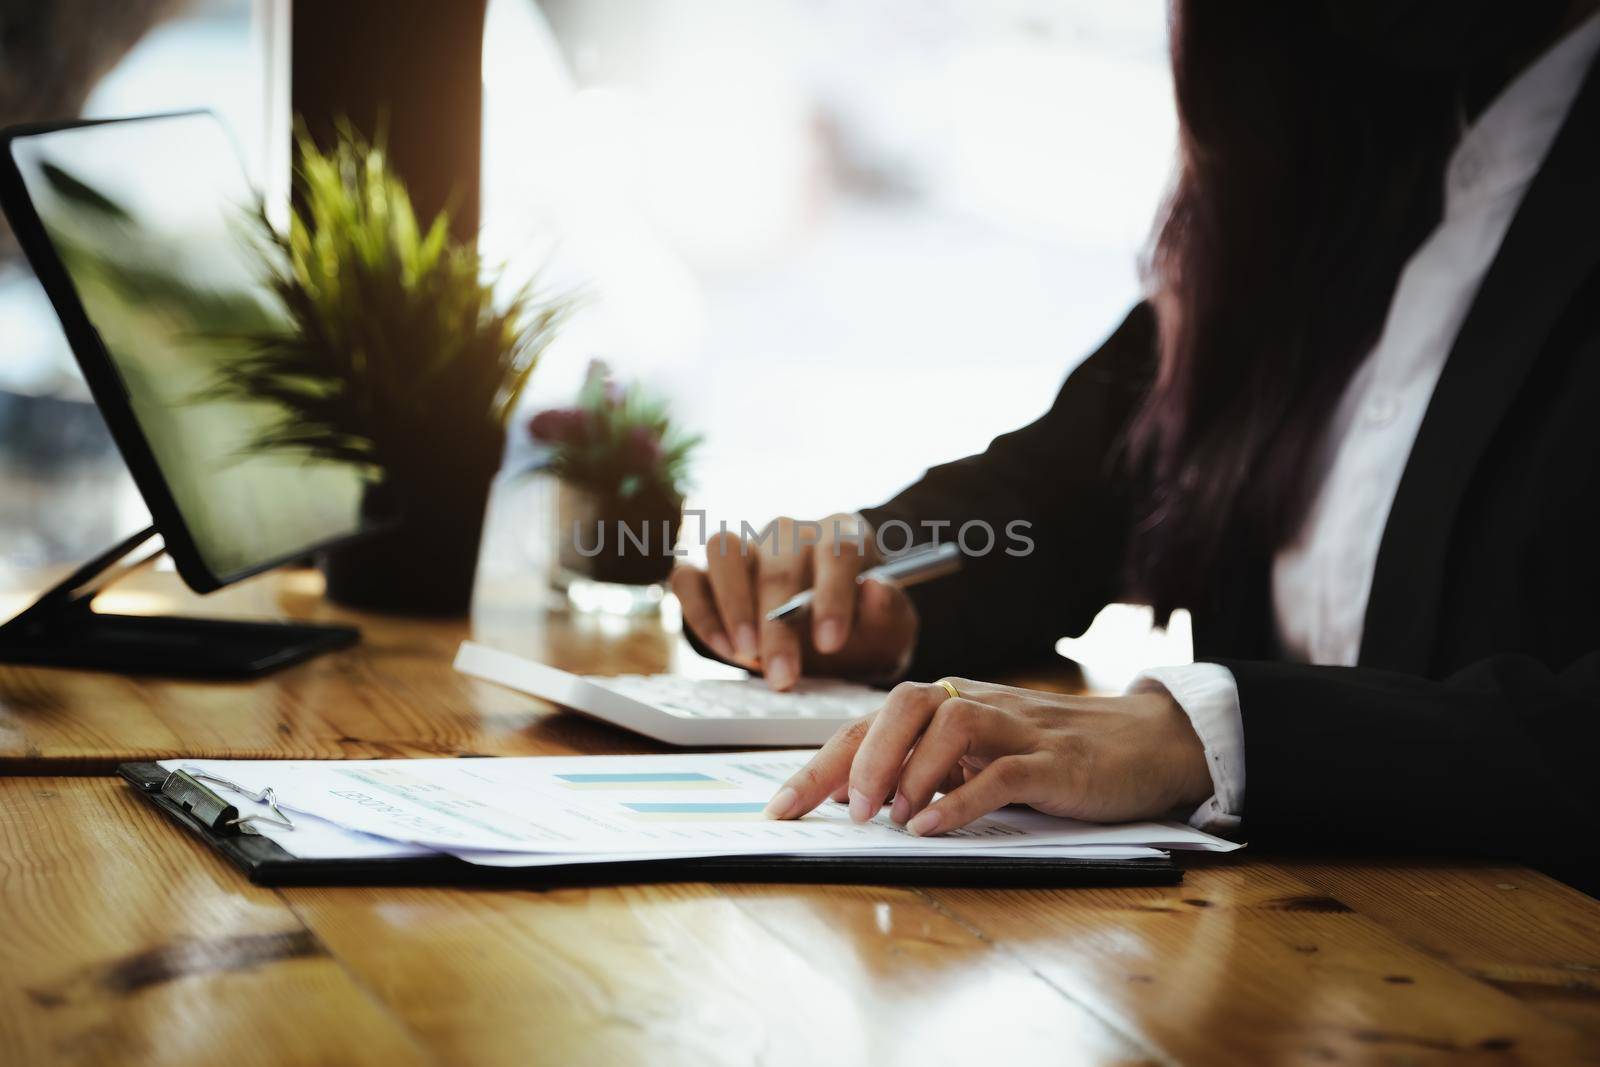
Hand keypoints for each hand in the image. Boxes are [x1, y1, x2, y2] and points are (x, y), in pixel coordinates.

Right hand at [670, 513, 917, 689]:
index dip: (832, 595)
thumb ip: (887, 613)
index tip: (830, 642)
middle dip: (779, 628)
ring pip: (724, 550)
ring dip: (733, 606)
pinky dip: (701, 613)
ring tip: (747, 654)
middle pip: (779, 564)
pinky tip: (724, 648)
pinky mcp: (708, 569)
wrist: (830, 637)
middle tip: (784, 677)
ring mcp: (748, 546)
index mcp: (842, 534)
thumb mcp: (888, 629)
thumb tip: (875, 590)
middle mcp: (791, 532)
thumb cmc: (861, 628)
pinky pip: (689, 577)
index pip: (837, 550)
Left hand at [762, 679, 1212, 831]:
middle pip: (905, 705)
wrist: (1151, 744)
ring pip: (953, 725)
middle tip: (843, 810)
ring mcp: (1021, 730)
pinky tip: (933, 827)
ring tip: (889, 818)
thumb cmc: (1057, 755)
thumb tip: (859, 798)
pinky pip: (1004, 772)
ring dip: (910, 771)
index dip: (822, 762)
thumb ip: (929, 768)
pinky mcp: (1058, 763)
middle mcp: (980, 706)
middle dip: (861, 757)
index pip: (873, 722)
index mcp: (952, 705)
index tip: (780, 808)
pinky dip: (962, 799)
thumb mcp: (984, 758)